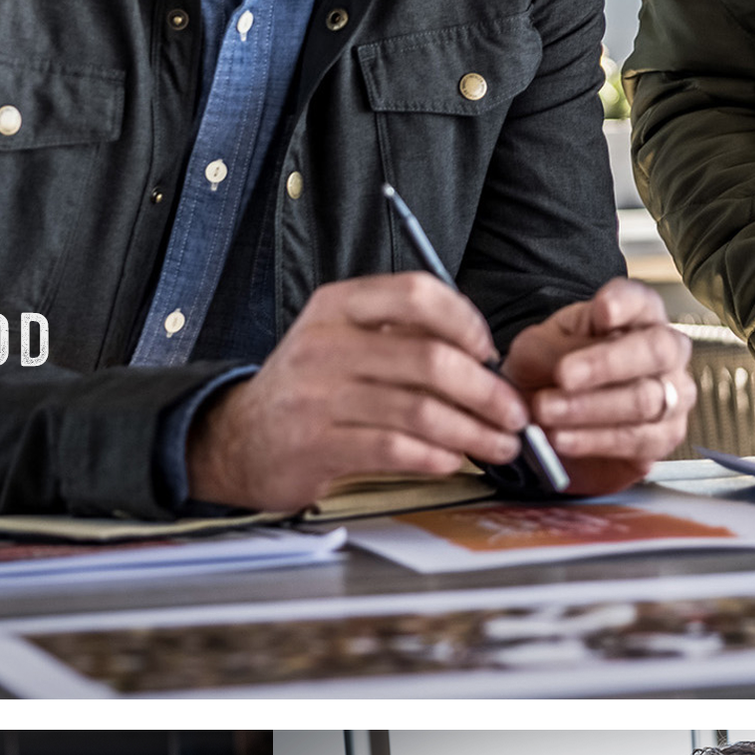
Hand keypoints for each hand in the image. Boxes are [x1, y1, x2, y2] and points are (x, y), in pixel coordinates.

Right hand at [186, 274, 529, 510]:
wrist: (239, 438)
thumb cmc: (311, 387)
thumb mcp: (344, 340)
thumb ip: (403, 337)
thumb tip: (485, 359)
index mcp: (339, 306)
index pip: (417, 293)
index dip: (466, 320)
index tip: (491, 351)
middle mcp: (326, 344)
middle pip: (429, 359)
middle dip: (486, 391)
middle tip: (514, 413)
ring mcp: (318, 396)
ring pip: (419, 410)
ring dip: (473, 432)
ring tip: (500, 445)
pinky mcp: (317, 445)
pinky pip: (394, 449)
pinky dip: (435, 457)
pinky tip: (454, 460)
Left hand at [503, 281, 693, 494]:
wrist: (547, 424)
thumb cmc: (547, 373)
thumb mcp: (536, 351)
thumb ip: (554, 352)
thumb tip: (568, 367)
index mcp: (636, 316)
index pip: (642, 301)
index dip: (626, 304)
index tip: (602, 311)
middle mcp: (665, 353)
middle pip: (656, 350)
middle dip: (607, 363)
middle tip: (564, 375)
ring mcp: (672, 397)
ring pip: (645, 400)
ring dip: (590, 407)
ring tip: (547, 411)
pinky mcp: (663, 440)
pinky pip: (638, 440)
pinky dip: (595, 440)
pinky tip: (563, 438)